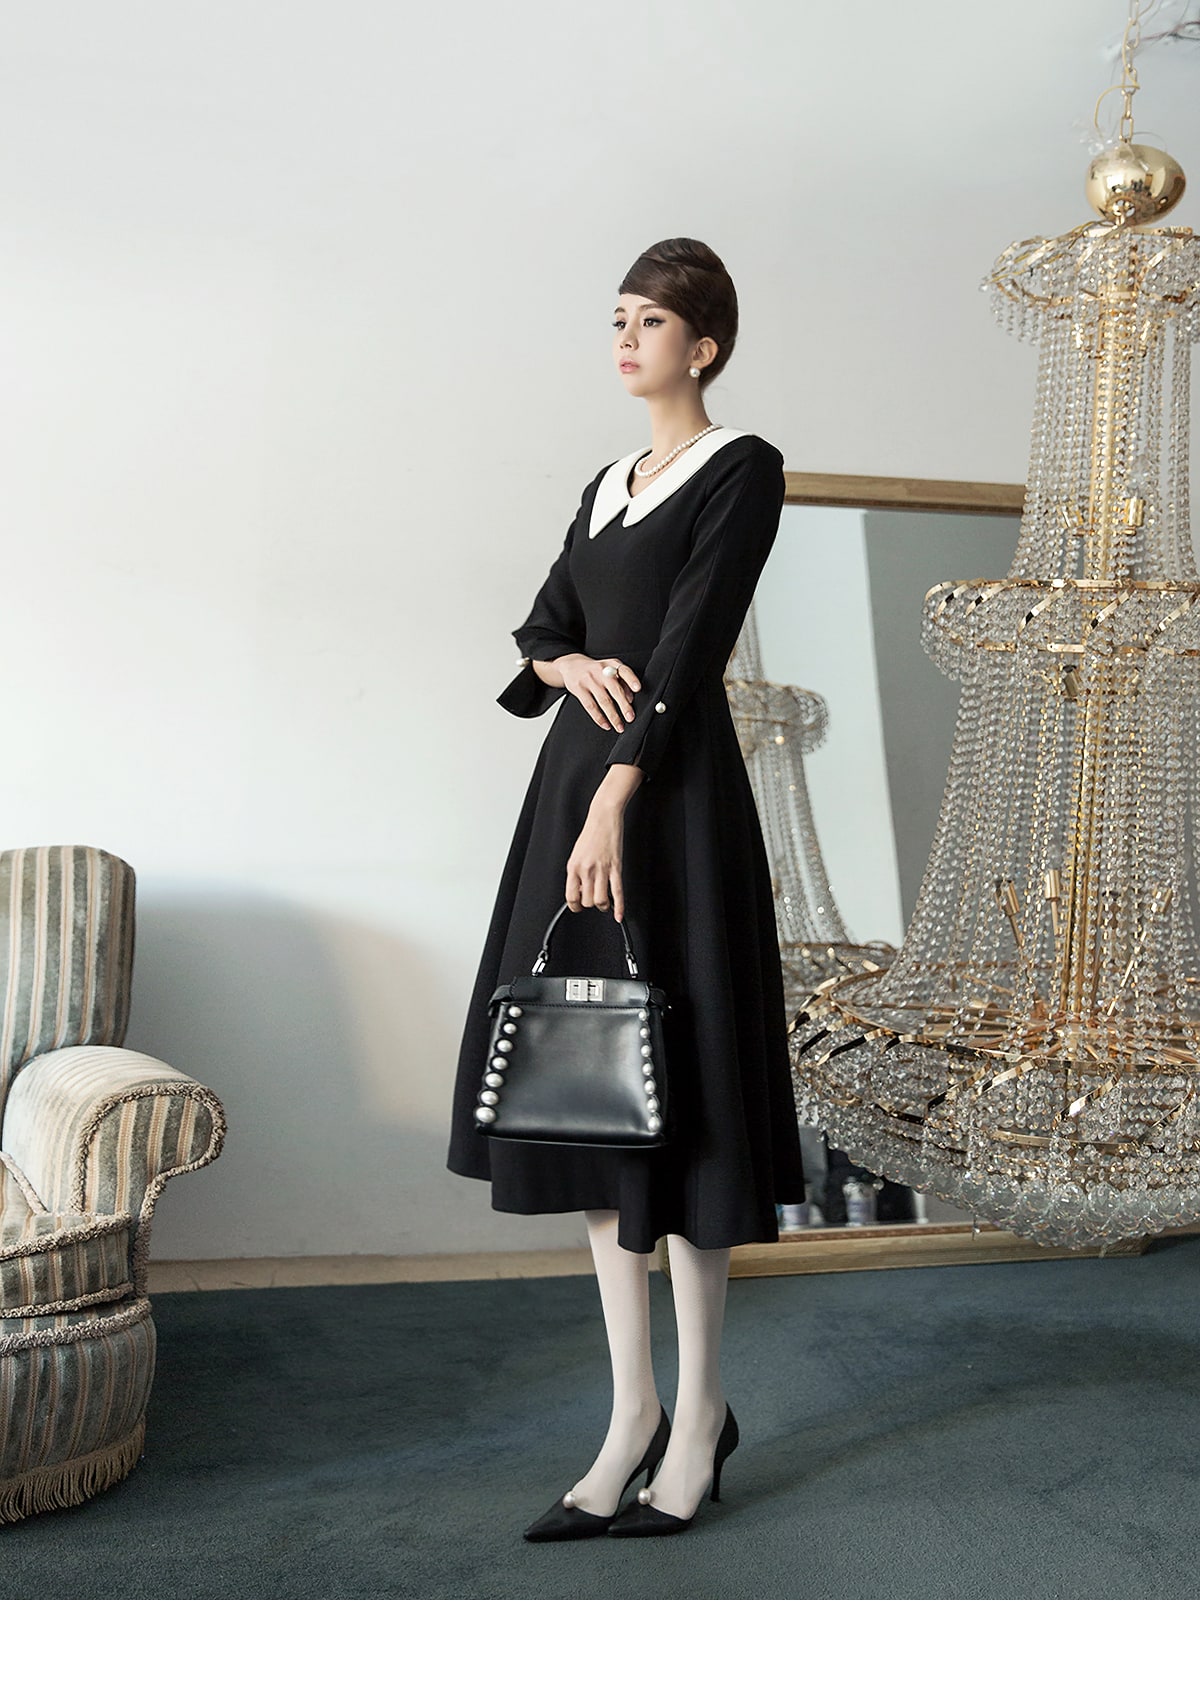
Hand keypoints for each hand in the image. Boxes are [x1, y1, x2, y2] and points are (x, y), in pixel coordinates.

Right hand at [556, 654, 642, 732]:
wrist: (572, 665)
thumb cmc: (596, 670)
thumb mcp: (610, 670)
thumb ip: (622, 682)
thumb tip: (630, 698)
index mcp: (612, 665)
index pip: (624, 671)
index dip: (631, 679)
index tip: (637, 689)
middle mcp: (601, 671)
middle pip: (614, 689)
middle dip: (624, 705)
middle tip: (630, 717)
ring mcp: (589, 680)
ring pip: (603, 701)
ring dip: (613, 716)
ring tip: (619, 726)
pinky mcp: (579, 689)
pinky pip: (590, 706)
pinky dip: (599, 717)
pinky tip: (606, 724)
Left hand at [566, 802, 625, 919]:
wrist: (603, 818)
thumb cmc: (590, 835)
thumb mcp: (576, 854)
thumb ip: (577, 873)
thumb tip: (581, 890)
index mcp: (573, 867)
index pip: (571, 896)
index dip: (575, 905)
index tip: (579, 906)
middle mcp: (586, 870)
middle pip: (587, 901)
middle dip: (590, 903)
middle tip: (594, 899)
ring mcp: (601, 869)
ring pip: (600, 901)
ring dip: (603, 906)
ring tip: (604, 903)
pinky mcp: (616, 867)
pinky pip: (617, 892)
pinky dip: (619, 907)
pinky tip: (619, 915)